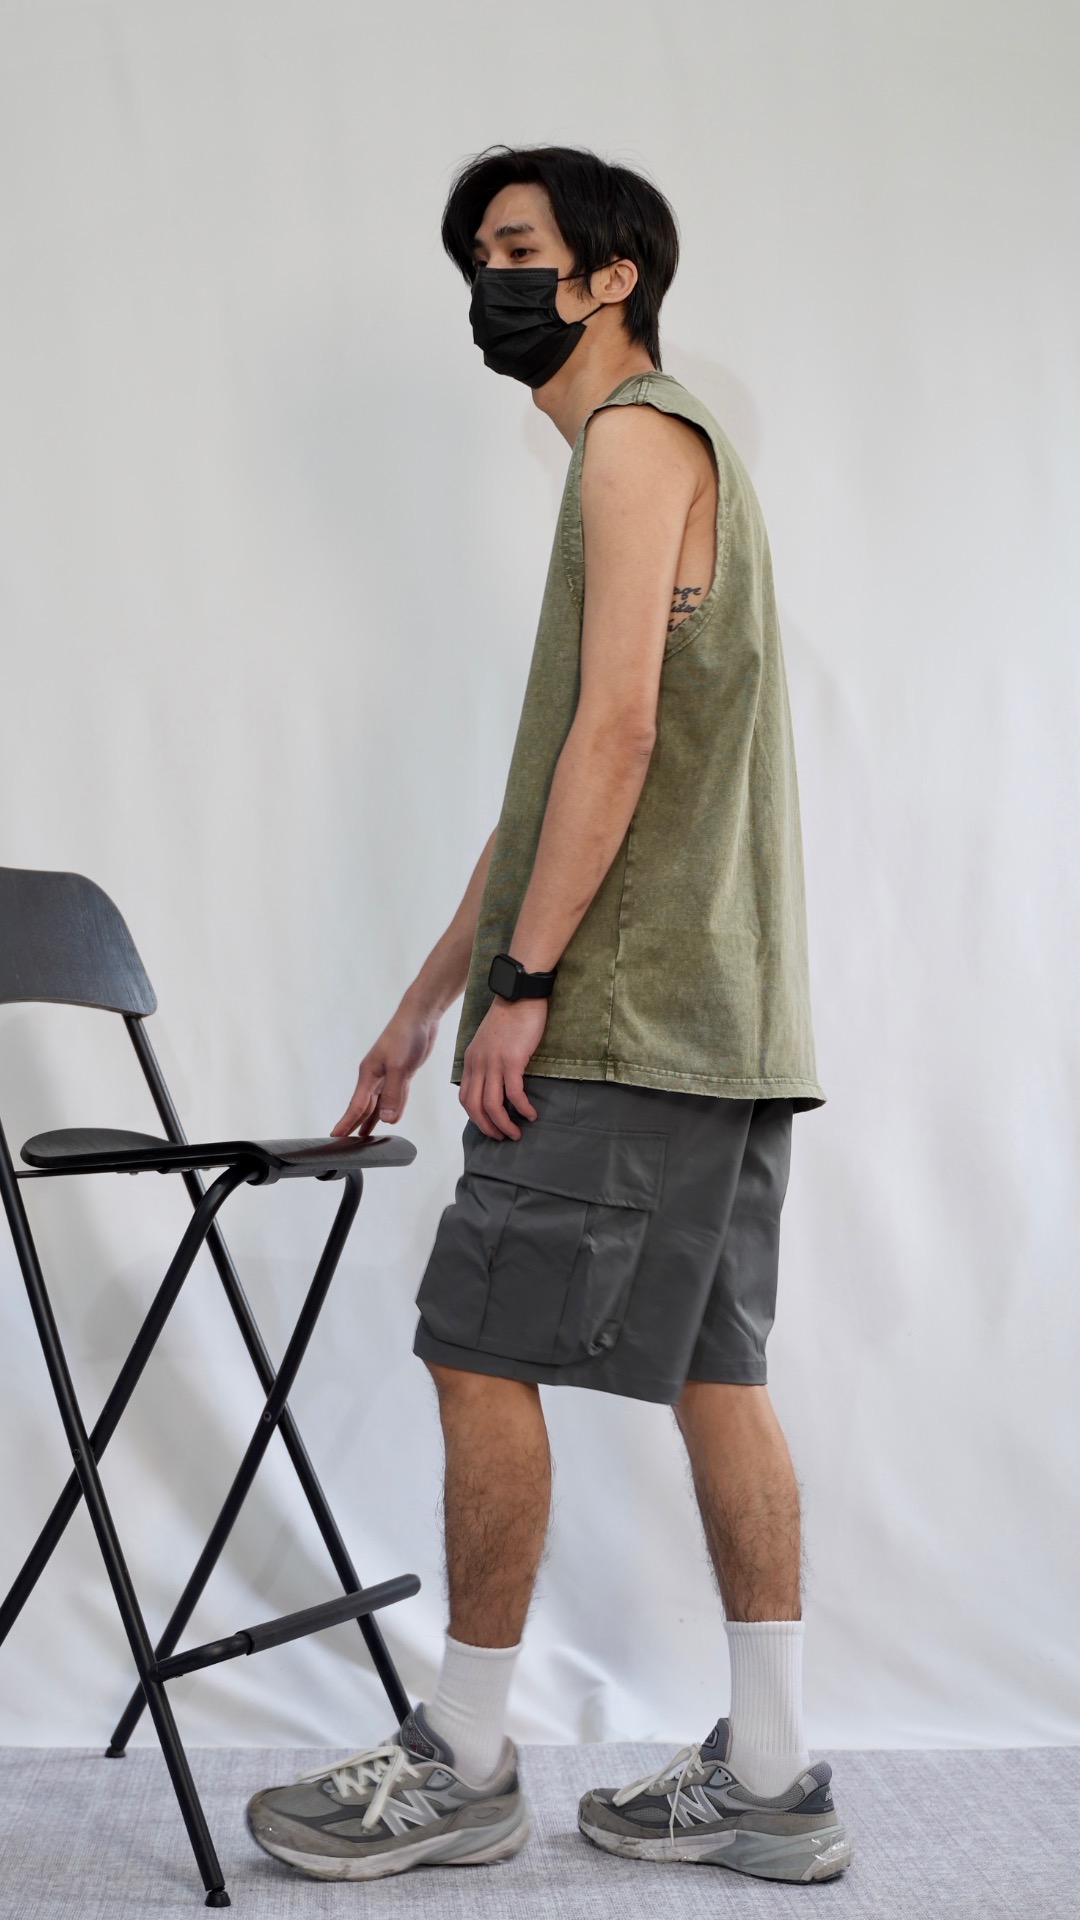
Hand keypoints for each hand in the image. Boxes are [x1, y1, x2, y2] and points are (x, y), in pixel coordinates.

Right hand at [331, 996, 440, 1137]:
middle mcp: (374, 1077)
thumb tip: (387, 1119)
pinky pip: (390, 1097)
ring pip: (375, 1104)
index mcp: (369, 1075)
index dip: (346, 1123)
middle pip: (362, 1107)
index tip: (334, 1137)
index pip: (356, 1106)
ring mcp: (387, 1075)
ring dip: (368, 1120)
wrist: (420, 1016)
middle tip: (344, 1144)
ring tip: (360, 1137)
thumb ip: (393, 1093)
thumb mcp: (399, 1066)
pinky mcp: (400, 1074)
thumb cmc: (406, 1035)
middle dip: (353, 1125)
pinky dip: (386, 1109)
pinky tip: (385, 1118)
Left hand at [459, 996, 546, 1139]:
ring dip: (504, 1124)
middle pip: (475, 1107)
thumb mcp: (488, 1041)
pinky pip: (514, 1093)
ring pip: (492, 1105)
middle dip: (488, 1127)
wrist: (519, 994)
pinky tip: (532, 1114)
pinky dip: (522, 1108)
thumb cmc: (509, 1016)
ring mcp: (493, 1063)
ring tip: (517, 1133)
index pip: (465, 1098)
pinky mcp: (512, 1060)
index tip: (490, 1126)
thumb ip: (487, 1060)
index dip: (476, 1117)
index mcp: (471, 1060)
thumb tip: (496, 1081)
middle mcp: (478, 1064)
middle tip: (503, 1137)